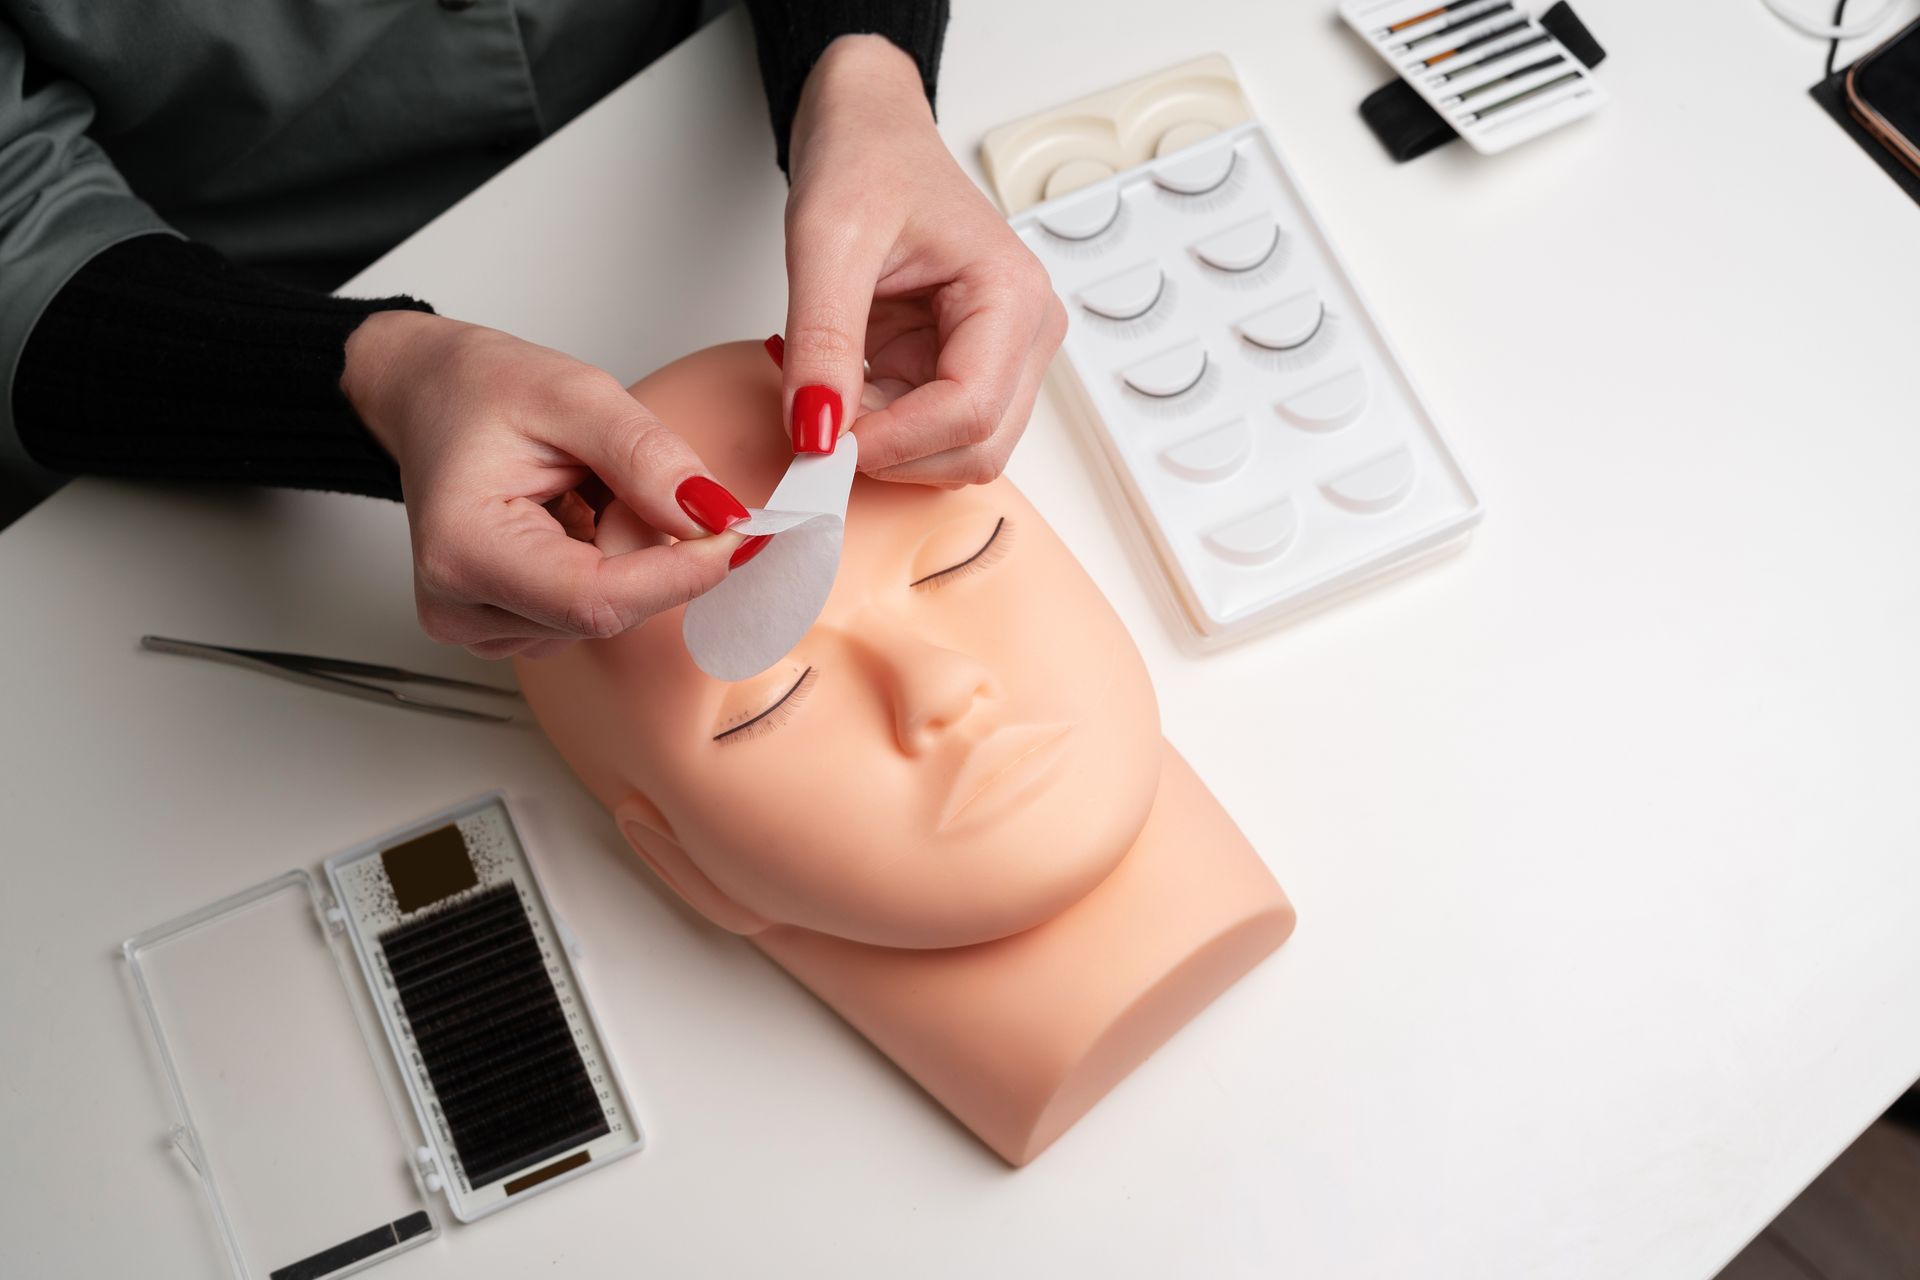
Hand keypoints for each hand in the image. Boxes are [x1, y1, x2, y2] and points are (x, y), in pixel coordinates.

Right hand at [342, 311, 748, 658]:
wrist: (430, 397)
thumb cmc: (479, 391)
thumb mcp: (576, 394)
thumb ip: (648, 458)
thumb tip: (714, 518)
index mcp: (464, 549)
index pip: (599, 601)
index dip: (681, 574)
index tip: (736, 533)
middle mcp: (461, 606)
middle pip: (613, 610)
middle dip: (646, 545)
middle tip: (612, 472)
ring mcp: (480, 629)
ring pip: (612, 614)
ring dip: (625, 552)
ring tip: (577, 492)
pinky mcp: (505, 632)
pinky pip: (596, 613)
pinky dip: (609, 566)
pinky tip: (572, 521)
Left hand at [779, 35, 1066, 485]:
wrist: (869, 132)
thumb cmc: (868, 161)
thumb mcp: (827, 240)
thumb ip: (822, 340)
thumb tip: (817, 430)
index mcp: (1012, 294)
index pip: (970, 410)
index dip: (894, 443)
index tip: (821, 441)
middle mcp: (1024, 334)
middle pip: (977, 448)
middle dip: (896, 453)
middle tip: (818, 428)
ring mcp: (1000, 359)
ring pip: (958, 455)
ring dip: (888, 448)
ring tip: (831, 393)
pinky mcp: (965, 372)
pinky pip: (930, 437)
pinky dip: (881, 433)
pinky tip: (845, 390)